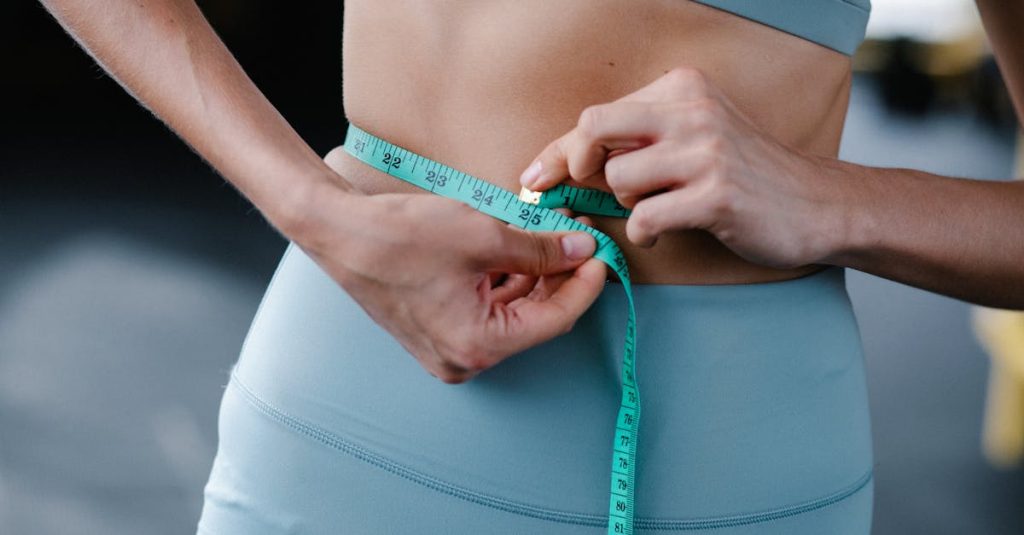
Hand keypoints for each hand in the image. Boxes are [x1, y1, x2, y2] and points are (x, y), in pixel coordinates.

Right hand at [293, 184, 606, 383]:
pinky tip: (517, 247)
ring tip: (549, 234)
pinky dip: (506, 281)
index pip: (555, 320)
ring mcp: (448, 348)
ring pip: (512, 313)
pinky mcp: (438, 330)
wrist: (338, 231)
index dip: (584, 285)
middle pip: (534, 319)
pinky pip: (486, 310)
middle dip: (559, 277)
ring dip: (534, 276)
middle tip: (578, 238)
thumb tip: (581, 249)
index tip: (601, 254)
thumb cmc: (401, 236)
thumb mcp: (484, 235)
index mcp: (478, 345)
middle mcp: (464, 358)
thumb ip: (540, 248)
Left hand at [519, 68, 845, 268]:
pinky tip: (664, 232)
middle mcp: (693, 110)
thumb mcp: (695, 137)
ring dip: (628, 203)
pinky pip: (645, 217)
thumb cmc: (744, 174)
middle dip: (574, 164)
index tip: (534, 178)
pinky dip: (645, 233)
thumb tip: (563, 164)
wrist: (816, 204)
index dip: (559, 151)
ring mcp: (707, 151)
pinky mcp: (716, 194)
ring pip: (618, 179)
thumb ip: (640, 140)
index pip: (599, 115)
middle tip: (584, 189)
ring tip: (656, 208)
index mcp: (682, 88)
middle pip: (595, 129)